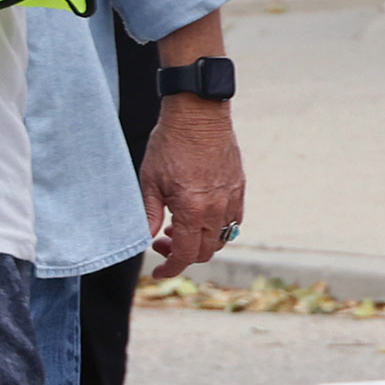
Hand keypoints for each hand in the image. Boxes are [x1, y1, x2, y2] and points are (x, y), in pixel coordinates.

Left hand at [140, 95, 243, 281]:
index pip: (184, 255)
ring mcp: (231, 198)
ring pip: (221, 239)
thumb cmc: (170, 143)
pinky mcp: (239, 187)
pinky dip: (218, 228)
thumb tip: (146, 239)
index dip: (170, 269)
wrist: (198, 113)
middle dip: (181, 255)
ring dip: (200, 242)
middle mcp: (216, 209)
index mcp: (192, 210)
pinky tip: (200, 215)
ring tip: (179, 226)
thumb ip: (148, 215)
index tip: (157, 271)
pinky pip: (233, 220)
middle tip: (161, 239)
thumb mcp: (150, 181)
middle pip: (204, 252)